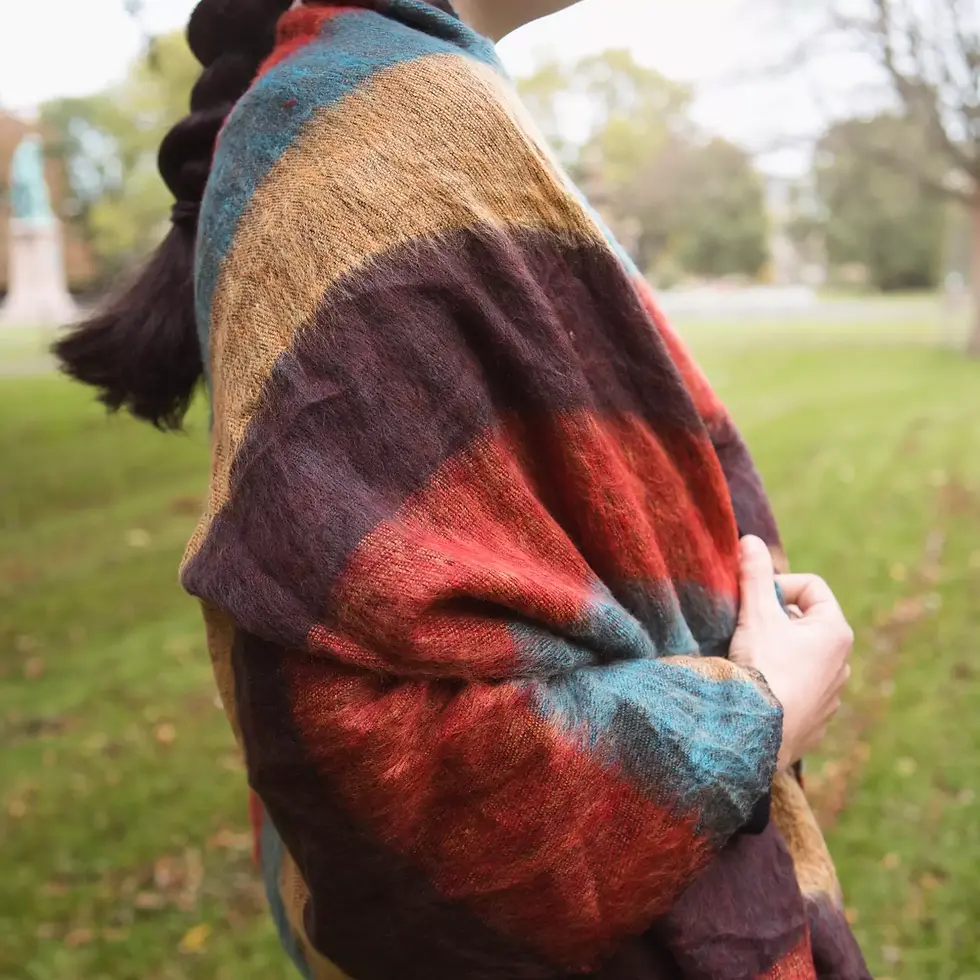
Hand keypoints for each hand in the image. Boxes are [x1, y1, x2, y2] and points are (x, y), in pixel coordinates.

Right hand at [730, 536, 853, 770]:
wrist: (759, 733)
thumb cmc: (764, 667)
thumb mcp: (757, 614)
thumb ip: (755, 575)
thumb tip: (749, 540)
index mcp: (835, 631)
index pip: (811, 587)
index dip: (780, 585)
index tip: (755, 600)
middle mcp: (843, 662)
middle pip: (806, 622)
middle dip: (776, 620)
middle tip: (748, 629)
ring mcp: (832, 694)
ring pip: (803, 657)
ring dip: (779, 651)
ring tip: (751, 660)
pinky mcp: (817, 720)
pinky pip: (800, 689)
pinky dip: (781, 681)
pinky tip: (759, 689)